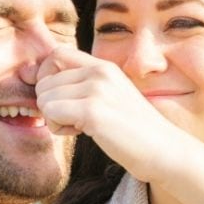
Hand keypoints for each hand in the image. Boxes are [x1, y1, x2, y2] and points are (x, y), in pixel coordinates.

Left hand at [35, 46, 178, 178]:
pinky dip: (58, 128)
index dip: (45, 76)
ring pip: (44, 99)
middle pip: (44, 81)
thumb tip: (40, 82)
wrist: (163, 150)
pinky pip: (51, 113)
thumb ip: (85, 85)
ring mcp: (97, 90)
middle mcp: (100, 72)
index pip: (57, 54)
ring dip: (55, 119)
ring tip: (81, 127)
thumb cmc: (134, 130)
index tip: (57, 99)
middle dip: (51, 105)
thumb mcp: (111, 96)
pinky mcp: (92, 111)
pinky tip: (82, 133)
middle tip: (75, 120)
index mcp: (104, 66)